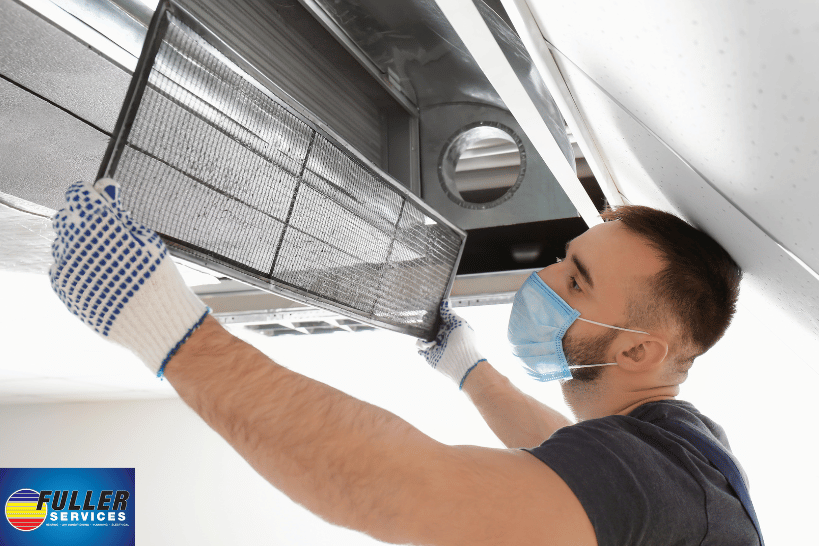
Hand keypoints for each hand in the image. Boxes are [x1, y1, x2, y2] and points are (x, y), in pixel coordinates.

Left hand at [49, 179, 208, 375]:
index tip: (105, 201)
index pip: (79, 193)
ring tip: (107, 259)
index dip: (94, 195)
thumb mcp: (146, 237)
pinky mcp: (63, 288)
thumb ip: (118, 211)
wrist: (156, 321)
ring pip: (62, 242)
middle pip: (66, 216)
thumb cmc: (157, 278)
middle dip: (83, 219)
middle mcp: (74, 242)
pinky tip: (100, 275)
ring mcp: (66, 267)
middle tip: (108, 233)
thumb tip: (103, 186)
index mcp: (97, 223)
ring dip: (79, 244)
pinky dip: (76, 266)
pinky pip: (60, 267)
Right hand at [416, 301, 486, 388]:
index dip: (433, 313)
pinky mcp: (429, 354)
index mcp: (450, 327)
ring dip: (423, 335)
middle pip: (429, 326)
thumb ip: (449, 313)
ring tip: (431, 340)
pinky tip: (428, 346)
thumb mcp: (458, 322)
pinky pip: (419, 347)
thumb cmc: (464, 341)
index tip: (428, 307)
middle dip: (424, 323)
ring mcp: (435, 345)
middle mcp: (442, 336)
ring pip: (422, 335)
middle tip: (422, 320)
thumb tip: (445, 301)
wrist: (461, 362)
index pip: (439, 318)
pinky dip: (421, 345)